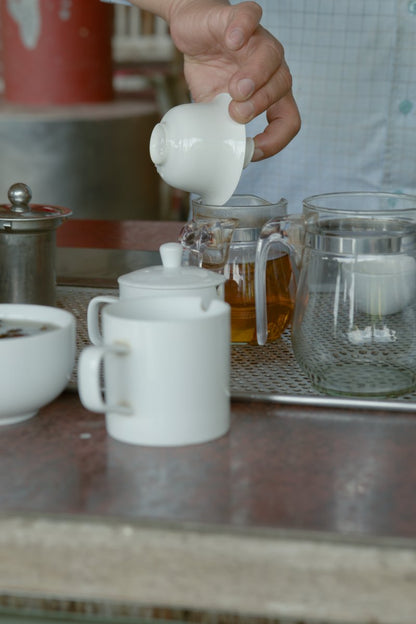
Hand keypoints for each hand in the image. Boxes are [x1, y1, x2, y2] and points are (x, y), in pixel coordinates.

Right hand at [168, 0, 300, 159]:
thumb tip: (222, 155)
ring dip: (256, 77)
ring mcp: (257, 41)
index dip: (277, 139)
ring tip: (235, 89)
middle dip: (260, 105)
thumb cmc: (209, 71)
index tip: (254, 149)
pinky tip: (232, 42)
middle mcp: (271, 68)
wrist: (192, 32)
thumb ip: (222, 126)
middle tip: (236, 113)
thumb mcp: (214, 107)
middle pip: (283, 88)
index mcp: (270, 93)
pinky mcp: (239, 17)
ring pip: (271, 56)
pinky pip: (250, 17)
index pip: (289, 120)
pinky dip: (242, 30)